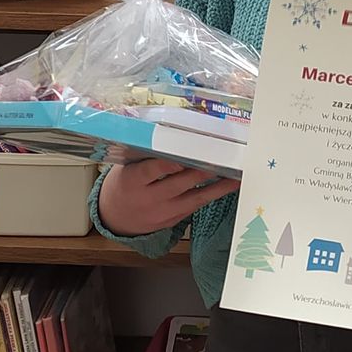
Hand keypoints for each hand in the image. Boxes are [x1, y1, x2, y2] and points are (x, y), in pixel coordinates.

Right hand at [97, 145, 239, 236]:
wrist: (116, 217)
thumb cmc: (125, 181)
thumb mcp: (126, 166)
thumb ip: (146, 154)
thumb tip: (173, 131)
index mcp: (131, 181)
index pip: (149, 171)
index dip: (166, 165)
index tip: (182, 156)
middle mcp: (148, 199)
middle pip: (177, 184)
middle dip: (200, 172)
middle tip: (220, 159)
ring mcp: (162, 212)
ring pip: (193, 199)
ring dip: (216, 187)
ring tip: (235, 175)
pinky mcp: (174, 220)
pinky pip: (196, 206)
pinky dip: (213, 195)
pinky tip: (228, 185)